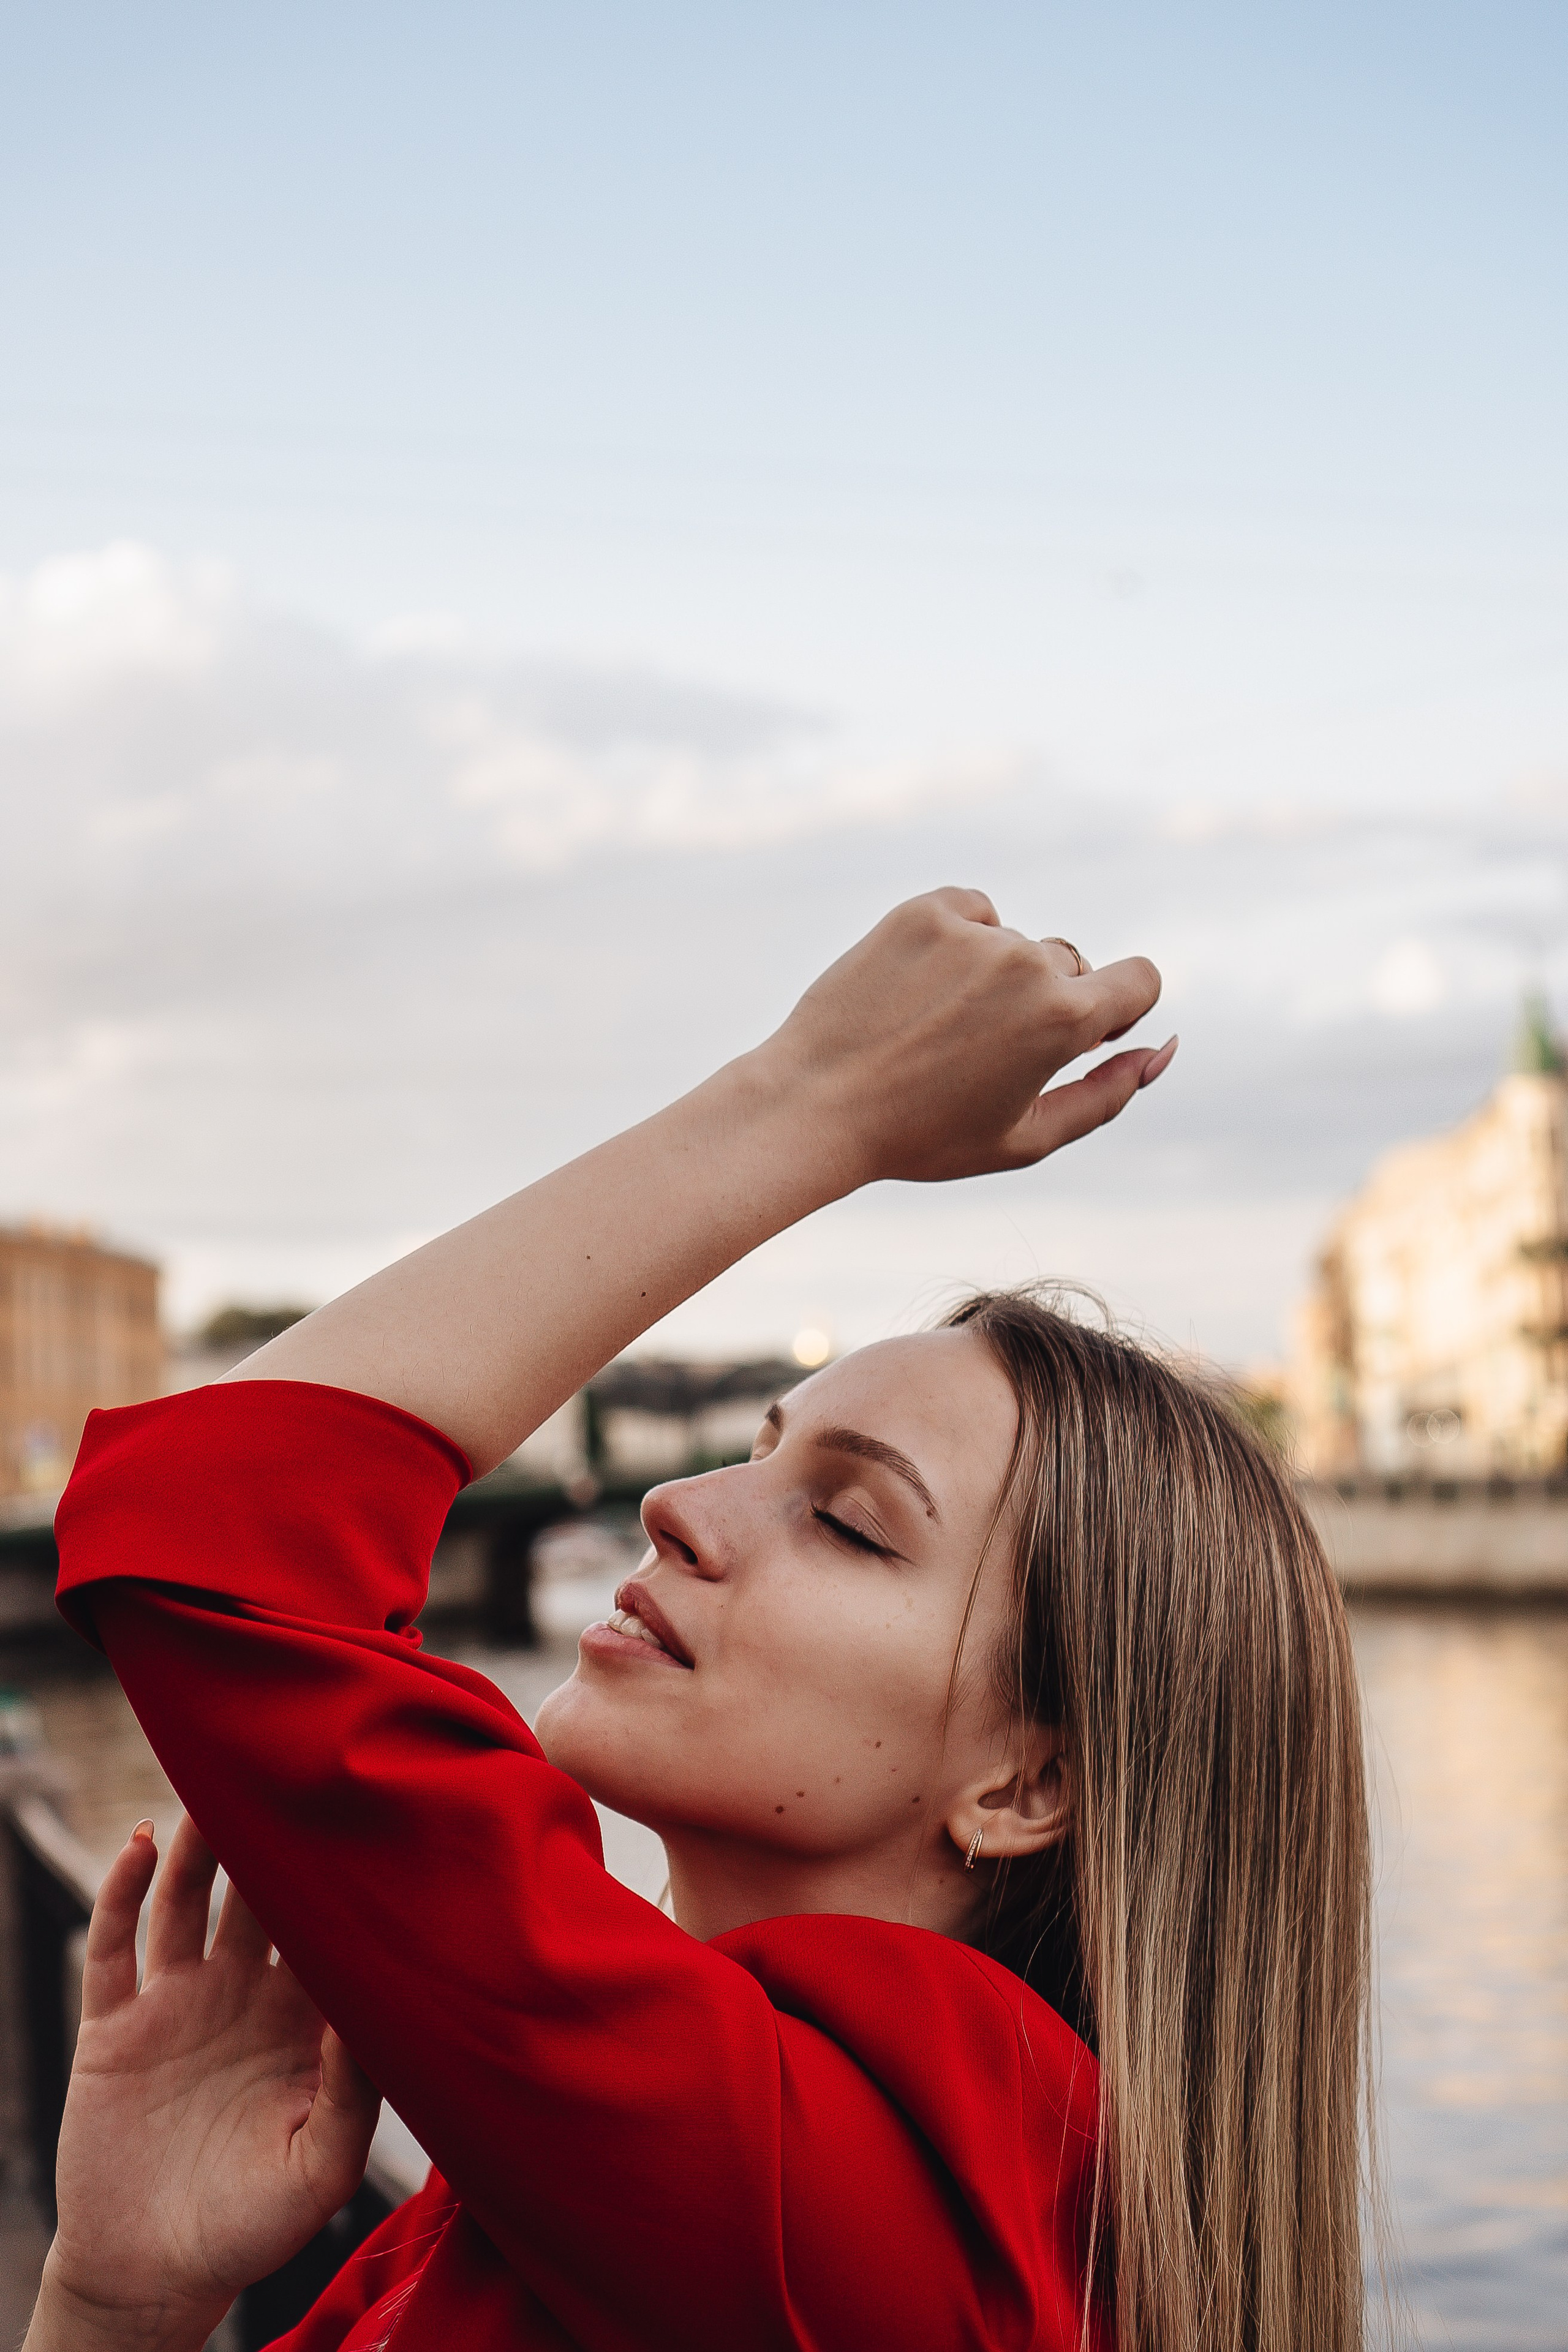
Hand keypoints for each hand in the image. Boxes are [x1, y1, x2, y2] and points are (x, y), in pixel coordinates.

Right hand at [36, 1816, 380, 2350]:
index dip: (341, 1878)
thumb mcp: (321, 2167)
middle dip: (271, 1839)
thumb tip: (375, 2008)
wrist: (153, 2277)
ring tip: (214, 1787)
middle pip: (257, 1895)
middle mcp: (241, 1994)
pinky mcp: (115, 2023)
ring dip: (197, 1845)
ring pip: (186, 1899)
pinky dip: (124, 1889)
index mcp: (300, 2019)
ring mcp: (175, 2002)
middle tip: (289, 1771)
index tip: (366, 1819)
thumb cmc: (251, 2229)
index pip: (325, 1927)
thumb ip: (354, 2092)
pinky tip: (140, 1843)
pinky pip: (115, 1942)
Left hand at [761, 887, 1170, 1186]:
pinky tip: (923, 989)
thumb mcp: (1028, 1137)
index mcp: (1064, 1019)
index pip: (1141, 978)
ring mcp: (972, 932)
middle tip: (985, 1051)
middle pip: (1071, 965)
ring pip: (1016, 942)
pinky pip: (972, 912)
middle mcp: (1026, 961)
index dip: (1119, 1008)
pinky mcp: (923, 912)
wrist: (815, 1106)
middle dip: (1046, 1001)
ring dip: (996, 975)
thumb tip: (1164, 1049)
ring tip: (939, 1028)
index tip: (1082, 1033)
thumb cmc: (923, 1136)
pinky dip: (960, 941)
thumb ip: (1109, 1094)